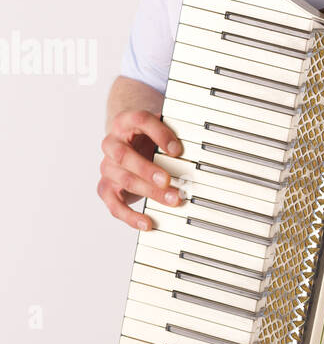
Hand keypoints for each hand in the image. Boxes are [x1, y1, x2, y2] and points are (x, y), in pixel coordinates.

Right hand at [97, 109, 182, 230]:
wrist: (128, 144)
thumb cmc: (147, 137)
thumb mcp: (160, 130)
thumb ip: (173, 135)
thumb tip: (198, 149)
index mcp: (126, 122)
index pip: (140, 121)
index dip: (158, 134)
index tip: (177, 149)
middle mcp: (112, 143)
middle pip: (124, 156)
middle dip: (148, 169)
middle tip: (168, 180)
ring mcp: (107, 167)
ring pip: (125, 180)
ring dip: (149, 192)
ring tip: (173, 200)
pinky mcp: (106, 188)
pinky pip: (114, 205)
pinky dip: (131, 216)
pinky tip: (148, 222)